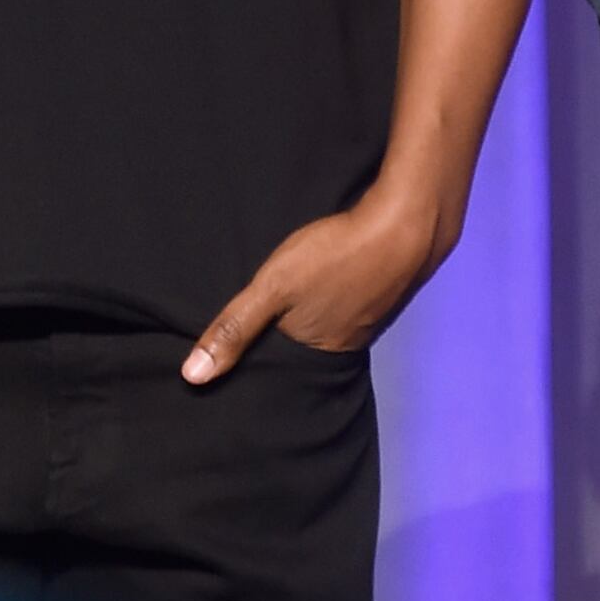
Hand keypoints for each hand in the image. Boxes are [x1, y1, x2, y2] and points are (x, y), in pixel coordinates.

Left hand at [182, 187, 446, 383]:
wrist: (407, 223)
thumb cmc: (335, 256)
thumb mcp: (274, 288)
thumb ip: (234, 328)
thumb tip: (192, 377)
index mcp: (319, 353)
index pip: (277, 369)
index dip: (255, 361)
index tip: (228, 360)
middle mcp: (346, 345)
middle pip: (303, 348)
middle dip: (280, 340)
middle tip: (253, 325)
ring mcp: (368, 318)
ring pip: (326, 325)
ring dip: (307, 316)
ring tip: (284, 305)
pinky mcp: (380, 292)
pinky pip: (345, 304)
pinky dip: (330, 298)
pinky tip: (323, 284)